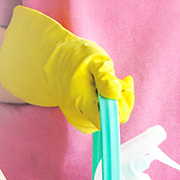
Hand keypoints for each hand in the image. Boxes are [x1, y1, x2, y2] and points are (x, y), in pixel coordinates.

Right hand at [0, 6, 134, 133]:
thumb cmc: (76, 58)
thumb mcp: (95, 59)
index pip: (106, 119)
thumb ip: (106, 77)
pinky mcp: (78, 119)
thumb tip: (116, 95)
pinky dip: (108, 106)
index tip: (125, 85)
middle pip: (109, 120)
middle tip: (121, 79)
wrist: (53, 62)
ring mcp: (77, 119)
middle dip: (121, 101)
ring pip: (106, 120)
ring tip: (112, 82)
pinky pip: (99, 118)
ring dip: (116, 103)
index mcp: (80, 101)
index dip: (121, 107)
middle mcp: (77, 115)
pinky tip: (105, 91)